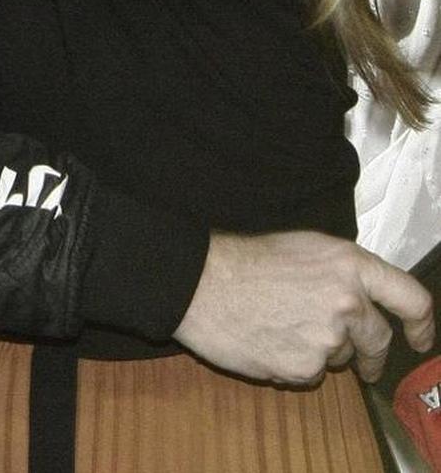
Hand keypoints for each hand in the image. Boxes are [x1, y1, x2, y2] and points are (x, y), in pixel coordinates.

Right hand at [174, 230, 433, 385]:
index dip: (422, 323)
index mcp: (349, 264)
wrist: (201, 283)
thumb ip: (341, 272)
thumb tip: (361, 296)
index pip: (410, 297)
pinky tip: (269, 340)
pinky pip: (311, 373)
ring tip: (282, 325)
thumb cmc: (245, 259)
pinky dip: (295, 362)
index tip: (419, 337)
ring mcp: (328, 339)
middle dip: (372, 354)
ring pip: (341, 356)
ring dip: (323, 350)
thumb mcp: (304, 247)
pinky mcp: (305, 368)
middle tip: (363, 361)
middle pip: (378, 338)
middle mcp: (347, 302)